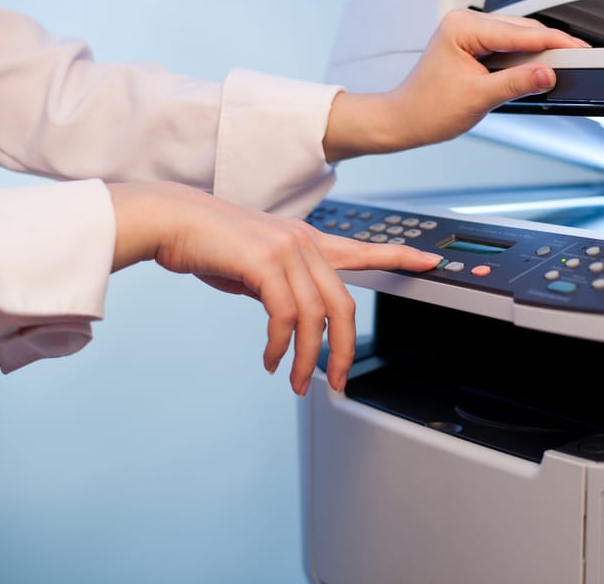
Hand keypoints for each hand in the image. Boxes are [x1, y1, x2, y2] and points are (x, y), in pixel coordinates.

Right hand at [108, 181, 441, 394]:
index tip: (430, 262)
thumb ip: (283, 284)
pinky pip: (285, 317)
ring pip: (316, 317)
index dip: (400, 258)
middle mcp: (306, 243)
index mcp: (309, 241)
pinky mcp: (265, 263)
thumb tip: (290, 318)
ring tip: (293, 382)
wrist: (173, 219)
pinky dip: (279, 347)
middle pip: (344, 306)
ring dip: (307, 359)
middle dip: (343, 352)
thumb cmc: (211, 244)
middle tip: (337, 384)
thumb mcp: (257, 264)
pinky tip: (270, 360)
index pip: (364, 250)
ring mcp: (288, 250)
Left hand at [322, 8, 587, 161]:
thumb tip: (547, 73)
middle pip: (522, 31)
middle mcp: (465, 23)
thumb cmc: (427, 109)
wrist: (404, 121)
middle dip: (550, 46)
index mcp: (462, 27)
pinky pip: (507, 49)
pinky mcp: (473, 47)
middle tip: (580, 60)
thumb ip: (517, 83)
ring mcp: (468, 34)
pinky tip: (537, 70)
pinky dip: (523, 61)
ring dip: (537, 54)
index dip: (554, 42)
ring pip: (517, 39)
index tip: (579, 50)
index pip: (520, 32)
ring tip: (563, 67)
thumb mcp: (478, 97)